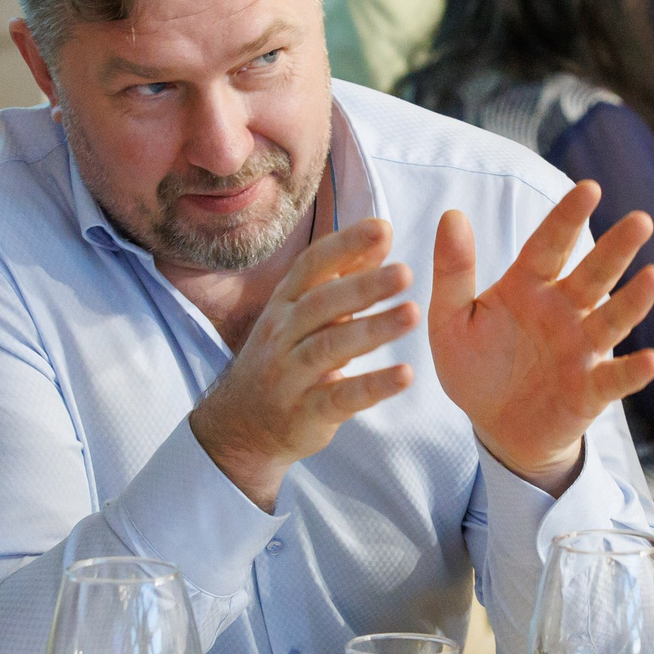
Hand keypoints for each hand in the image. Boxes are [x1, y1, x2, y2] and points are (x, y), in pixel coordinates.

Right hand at [190, 217, 417, 508]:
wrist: (240, 424)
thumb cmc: (284, 357)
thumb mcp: (303, 313)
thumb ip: (345, 276)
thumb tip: (383, 234)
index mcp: (286, 303)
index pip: (312, 265)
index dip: (345, 245)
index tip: (383, 228)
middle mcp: (282, 334)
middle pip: (322, 303)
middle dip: (363, 286)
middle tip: (405, 272)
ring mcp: (290, 375)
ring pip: (329, 347)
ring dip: (372, 329)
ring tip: (413, 314)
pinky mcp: (304, 413)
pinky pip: (339, 398)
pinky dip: (372, 386)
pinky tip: (404, 375)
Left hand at [427, 181, 653, 494]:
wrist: (494, 427)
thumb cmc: (476, 368)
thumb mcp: (450, 321)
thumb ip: (453, 271)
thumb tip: (452, 214)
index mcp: (529, 287)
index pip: (550, 245)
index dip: (569, 218)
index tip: (590, 189)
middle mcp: (563, 311)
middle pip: (593, 274)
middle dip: (616, 248)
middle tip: (641, 220)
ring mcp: (581, 349)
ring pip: (612, 319)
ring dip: (634, 300)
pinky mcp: (590, 390)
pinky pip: (614, 378)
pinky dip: (634, 371)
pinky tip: (652, 359)